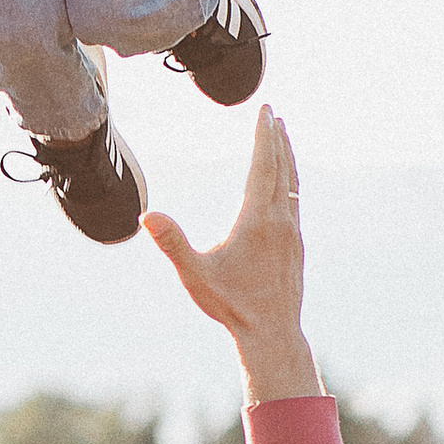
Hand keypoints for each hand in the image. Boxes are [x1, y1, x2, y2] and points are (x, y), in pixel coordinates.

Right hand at [143, 109, 319, 404]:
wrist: (273, 332)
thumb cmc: (231, 305)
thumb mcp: (194, 275)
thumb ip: (172, 243)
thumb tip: (146, 215)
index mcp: (257, 220)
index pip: (263, 166)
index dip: (263, 136)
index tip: (265, 111)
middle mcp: (280, 220)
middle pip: (282, 167)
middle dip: (276, 138)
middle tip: (272, 112)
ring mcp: (292, 232)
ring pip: (293, 183)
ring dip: (287, 156)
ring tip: (283, 136)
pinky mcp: (296, 245)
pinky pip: (295, 200)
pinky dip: (291, 179)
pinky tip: (286, 182)